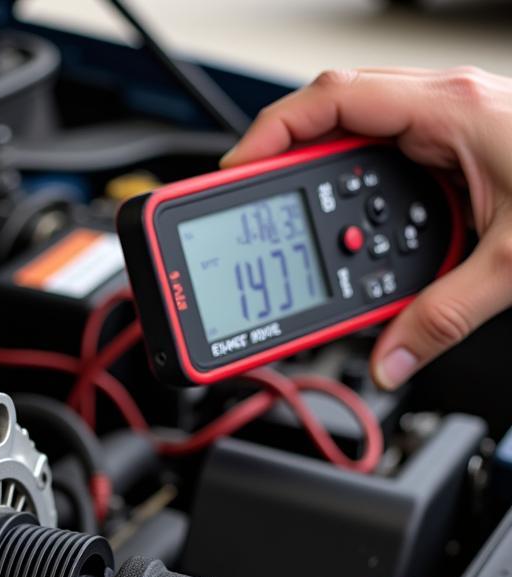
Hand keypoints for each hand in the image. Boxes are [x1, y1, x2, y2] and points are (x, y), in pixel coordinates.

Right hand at [222, 66, 511, 389]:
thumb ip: (443, 317)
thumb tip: (392, 358)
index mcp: (449, 113)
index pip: (333, 101)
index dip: (271, 133)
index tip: (235, 173)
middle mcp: (444, 109)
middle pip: (334, 116)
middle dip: (285, 161)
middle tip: (252, 206)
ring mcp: (450, 123)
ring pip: (358, 134)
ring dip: (324, 177)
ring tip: (301, 225)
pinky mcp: (458, 144)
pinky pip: (388, 154)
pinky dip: (362, 190)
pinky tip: (360, 225)